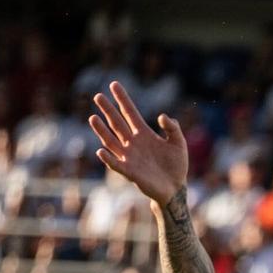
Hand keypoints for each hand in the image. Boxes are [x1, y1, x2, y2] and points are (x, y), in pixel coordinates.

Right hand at [89, 81, 188, 206]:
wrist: (175, 188)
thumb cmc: (176, 165)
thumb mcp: (179, 143)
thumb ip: (173, 128)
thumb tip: (162, 116)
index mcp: (144, 134)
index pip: (130, 113)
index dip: (122, 99)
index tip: (114, 85)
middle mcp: (133, 143)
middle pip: (117, 123)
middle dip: (108, 110)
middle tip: (98, 96)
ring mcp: (129, 157)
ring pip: (111, 141)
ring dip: (102, 131)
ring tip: (93, 118)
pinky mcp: (130, 172)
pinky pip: (116, 164)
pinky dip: (108, 158)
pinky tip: (100, 150)